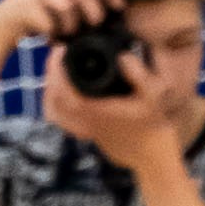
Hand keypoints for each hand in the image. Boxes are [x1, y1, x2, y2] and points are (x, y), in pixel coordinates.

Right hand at [0, 0, 125, 50]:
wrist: (12, 18)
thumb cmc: (51, 8)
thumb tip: (122, 6)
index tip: (119, 8)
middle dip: (94, 14)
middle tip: (93, 27)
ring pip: (67, 6)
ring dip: (73, 26)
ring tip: (70, 32)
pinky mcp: (24, 2)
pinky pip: (50, 20)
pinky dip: (56, 33)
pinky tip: (54, 37)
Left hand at [41, 44, 175, 171]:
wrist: (154, 156)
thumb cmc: (155, 126)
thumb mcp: (154, 97)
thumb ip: (140, 76)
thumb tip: (123, 56)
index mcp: (96, 110)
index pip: (63, 89)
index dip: (56, 67)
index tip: (62, 49)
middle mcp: (85, 121)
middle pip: (53, 97)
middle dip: (51, 73)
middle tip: (58, 55)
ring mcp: (84, 129)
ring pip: (53, 110)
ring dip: (49, 89)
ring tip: (57, 72)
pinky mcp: (87, 133)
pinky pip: (61, 120)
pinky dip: (55, 106)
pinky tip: (60, 95)